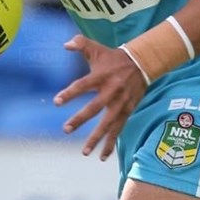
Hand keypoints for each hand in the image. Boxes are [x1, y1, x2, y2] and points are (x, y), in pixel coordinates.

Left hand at [55, 35, 146, 159]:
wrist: (142, 63)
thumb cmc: (114, 58)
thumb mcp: (97, 48)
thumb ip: (80, 43)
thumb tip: (65, 45)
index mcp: (101, 76)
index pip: (83, 86)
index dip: (70, 93)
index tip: (57, 102)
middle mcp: (111, 91)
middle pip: (94, 108)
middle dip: (80, 119)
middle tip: (66, 129)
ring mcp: (120, 103)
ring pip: (108, 124)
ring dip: (96, 139)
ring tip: (85, 152)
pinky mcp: (127, 111)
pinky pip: (118, 130)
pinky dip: (111, 143)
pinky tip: (102, 156)